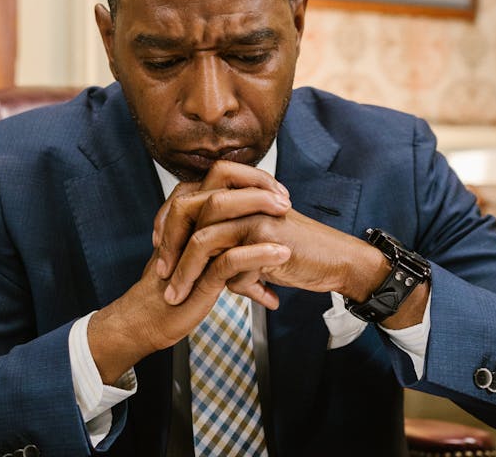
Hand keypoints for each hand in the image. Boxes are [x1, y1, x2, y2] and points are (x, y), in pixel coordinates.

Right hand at [86, 165, 291, 383]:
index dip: (251, 178)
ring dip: (257, 205)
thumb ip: (223, 242)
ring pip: (220, 208)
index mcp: (191, 215)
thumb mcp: (206, 257)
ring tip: (286, 213)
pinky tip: (280, 253)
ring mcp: (190, 244)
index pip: (220, 176)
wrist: (151, 320)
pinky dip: (257, 253)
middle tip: (284, 198)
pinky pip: (227, 258)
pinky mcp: (197, 276)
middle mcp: (188, 222)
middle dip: (255, 182)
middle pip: (219, 179)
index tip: (278, 192)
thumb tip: (253, 231)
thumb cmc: (180, 289)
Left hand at [156, 160, 428, 329]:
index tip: (159, 252)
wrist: (336, 261)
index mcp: (236, 197)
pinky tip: (207, 299)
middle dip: (167, 243)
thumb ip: (235, 255)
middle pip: (186, 210)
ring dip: (184, 270)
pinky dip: (215, 282)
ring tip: (175, 296)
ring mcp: (251, 214)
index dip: (166, 223)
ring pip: (202, 238)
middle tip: (161, 273)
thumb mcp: (258, 253)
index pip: (186, 199)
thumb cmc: (300, 256)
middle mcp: (240, 199)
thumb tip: (218, 275)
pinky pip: (226, 258)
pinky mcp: (264, 234)